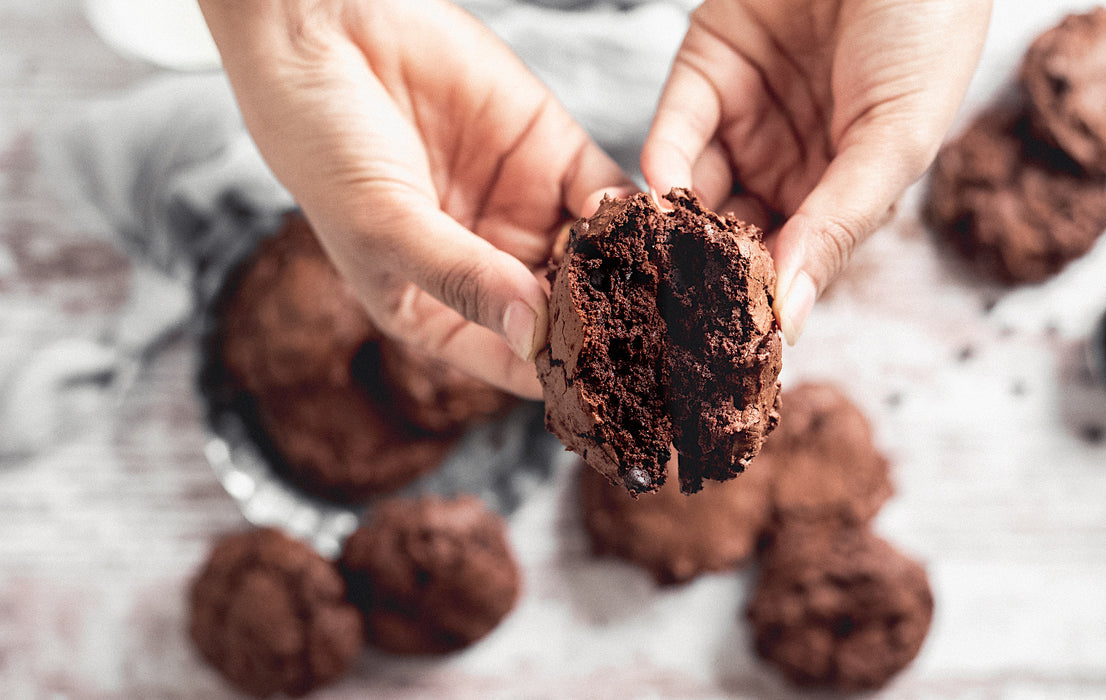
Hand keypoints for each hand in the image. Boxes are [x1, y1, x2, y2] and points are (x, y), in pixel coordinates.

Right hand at [199, 0, 632, 397]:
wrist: (322, 26)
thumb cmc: (323, 140)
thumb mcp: (385, 224)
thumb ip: (461, 277)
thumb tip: (530, 334)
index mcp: (436, 306)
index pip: (509, 358)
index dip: (554, 374)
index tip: (604, 391)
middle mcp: (487, 265)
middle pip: (563, 312)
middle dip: (605, 324)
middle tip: (653, 340)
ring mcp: (522, 208)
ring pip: (593, 256)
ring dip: (626, 271)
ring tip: (656, 288)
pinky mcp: (550, 152)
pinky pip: (604, 193)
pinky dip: (630, 212)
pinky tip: (644, 225)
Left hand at [642, 0, 990, 342]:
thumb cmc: (929, 27)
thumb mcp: (898, 137)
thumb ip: (842, 223)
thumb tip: (792, 317)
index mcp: (842, 188)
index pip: (793, 261)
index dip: (763, 302)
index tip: (731, 350)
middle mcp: (788, 162)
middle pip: (734, 236)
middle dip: (704, 275)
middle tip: (674, 317)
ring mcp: (744, 118)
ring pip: (694, 191)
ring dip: (671, 229)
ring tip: (654, 266)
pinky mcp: (704, 72)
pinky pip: (674, 130)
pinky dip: (662, 164)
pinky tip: (662, 194)